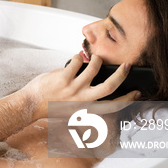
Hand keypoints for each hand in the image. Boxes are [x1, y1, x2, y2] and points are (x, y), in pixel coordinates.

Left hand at [24, 53, 138, 119]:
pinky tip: (77, 58)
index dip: (127, 99)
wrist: (30, 105)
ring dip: (97, 61)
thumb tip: (96, 82)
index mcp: (86, 110)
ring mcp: (73, 89)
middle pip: (109, 87)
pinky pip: (77, 62)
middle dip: (121, 75)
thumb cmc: (50, 106)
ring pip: (94, 69)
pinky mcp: (63, 78)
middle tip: (127, 65)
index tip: (137, 92)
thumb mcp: (72, 109)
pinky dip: (79, 57)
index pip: (112, 106)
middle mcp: (82, 100)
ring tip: (96, 59)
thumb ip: (84, 100)